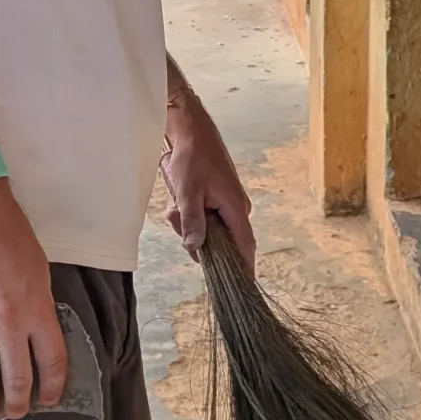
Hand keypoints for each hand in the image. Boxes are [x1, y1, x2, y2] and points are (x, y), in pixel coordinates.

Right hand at [0, 187, 65, 419]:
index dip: (52, 388)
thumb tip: (37, 341)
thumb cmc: (11, 238)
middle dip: (19, 402)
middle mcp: (8, 323)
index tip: (50, 398)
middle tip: (18, 411)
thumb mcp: (40, 272)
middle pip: (17, 379)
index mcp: (37, 310)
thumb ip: (40, 309)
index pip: (51, 363)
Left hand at [161, 77, 254, 268]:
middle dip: (195, 235)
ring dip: (188, 221)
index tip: (242, 289)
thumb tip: (195, 249)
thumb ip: (192, 222)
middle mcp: (236, 209)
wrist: (191, 130)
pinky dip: (188, 212)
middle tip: (177, 216)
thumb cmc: (192, 158)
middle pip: (219, 241)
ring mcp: (227, 204)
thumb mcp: (187, 192)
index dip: (244, 269)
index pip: (245, 247)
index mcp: (236, 208)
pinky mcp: (217, 199)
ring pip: (207, 228)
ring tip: (175, 201)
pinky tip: (178, 197)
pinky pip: (203, 216)